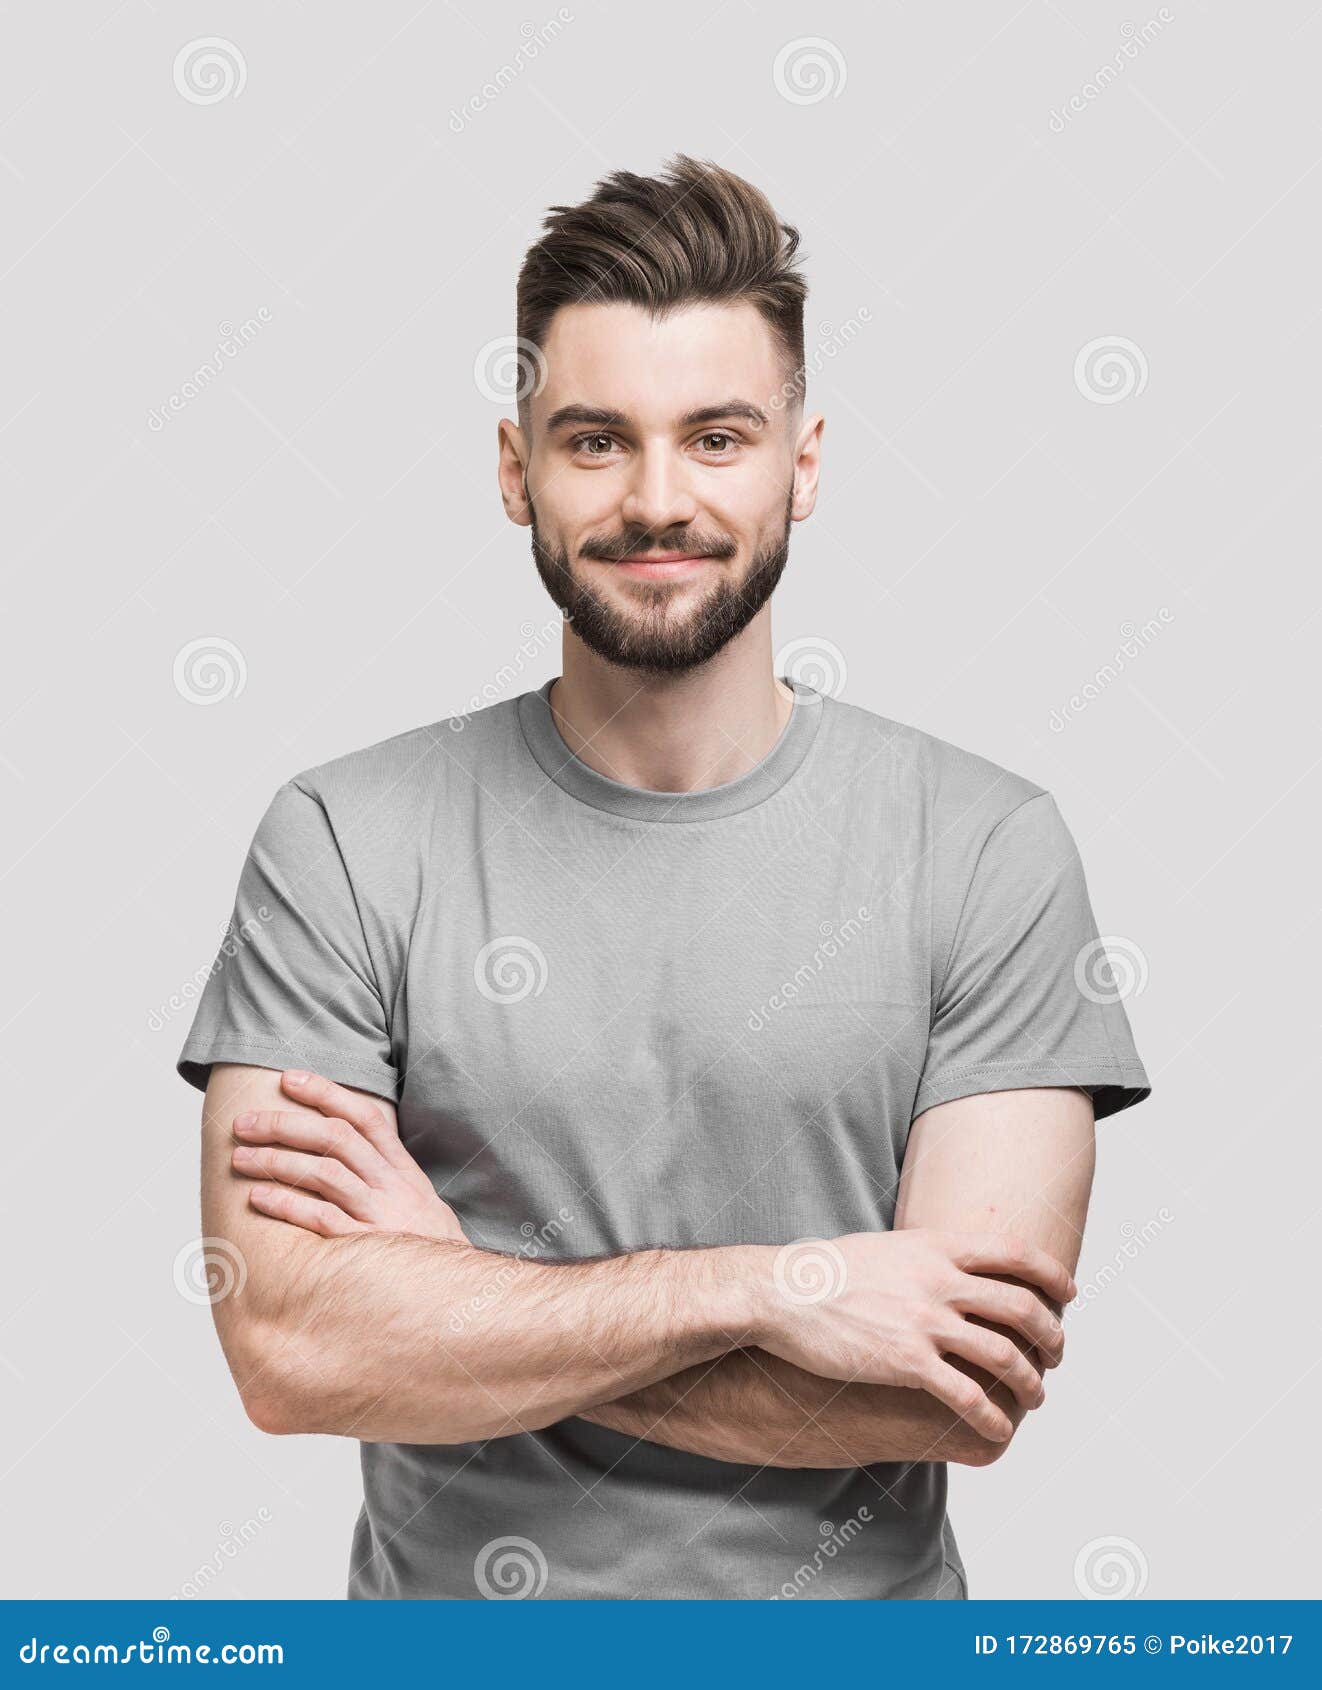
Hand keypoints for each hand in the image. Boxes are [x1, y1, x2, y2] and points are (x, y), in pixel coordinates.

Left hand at [230, 1070, 465, 1243]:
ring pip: (324, 1174)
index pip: (364, 1117)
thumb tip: (342, 1140)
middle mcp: (392, 1186)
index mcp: (402, 1170)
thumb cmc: (423, 1243)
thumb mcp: (415, 1199)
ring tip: (240, 1158)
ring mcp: (379, 1215)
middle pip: (335, 1139)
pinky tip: (258, 1197)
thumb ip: (384, 1170)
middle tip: (244, 1124)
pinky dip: (287, 1204)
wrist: (454, 1293)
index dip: (326, 1093)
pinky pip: (321, 1218)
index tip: (289, 1079)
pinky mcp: (364, 1247)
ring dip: (277, 1161)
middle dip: (285, 1125)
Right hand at [754, 1230, 1075, 1441]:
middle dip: (1051, 1335)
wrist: (782, 1293)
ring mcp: (926, 1321)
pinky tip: (998, 1429)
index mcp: (936, 1245)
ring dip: (1031, 1381)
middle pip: (1021, 1306)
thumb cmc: (827, 1272)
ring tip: (1035, 1398)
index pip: (1015, 1252)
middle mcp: (939, 1280)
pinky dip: (992, 1416)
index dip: (1051, 1274)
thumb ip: (927, 1255)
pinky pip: (967, 1396)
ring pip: (1004, 1355)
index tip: (1069, 1293)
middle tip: (1058, 1354)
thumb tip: (951, 1263)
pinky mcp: (908, 1362)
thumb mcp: (887, 1245)